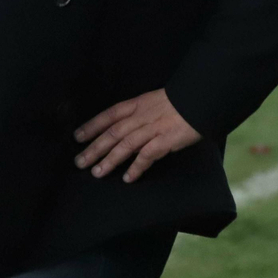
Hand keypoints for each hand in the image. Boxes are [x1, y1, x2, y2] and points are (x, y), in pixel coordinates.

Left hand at [73, 89, 200, 183]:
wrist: (199, 99)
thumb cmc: (178, 101)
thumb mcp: (152, 101)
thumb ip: (138, 114)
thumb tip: (124, 129)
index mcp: (136, 104)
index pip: (108, 116)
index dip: (91, 126)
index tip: (78, 137)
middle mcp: (140, 117)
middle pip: (112, 133)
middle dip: (94, 148)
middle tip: (79, 162)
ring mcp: (152, 129)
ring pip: (124, 146)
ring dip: (109, 160)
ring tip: (97, 173)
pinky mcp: (165, 141)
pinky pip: (146, 156)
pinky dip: (136, 167)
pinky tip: (127, 178)